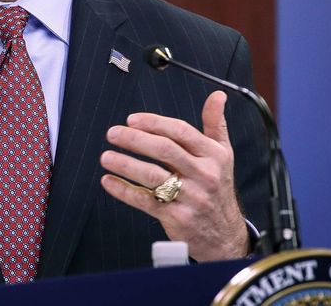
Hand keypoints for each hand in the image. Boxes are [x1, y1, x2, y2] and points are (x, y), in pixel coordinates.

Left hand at [99, 91, 249, 260]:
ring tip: (105, 157)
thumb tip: (218, 96)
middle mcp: (204, 175)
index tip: (131, 120)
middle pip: (165, 151)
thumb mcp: (223, 154)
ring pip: (153, 176)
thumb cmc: (217, 186)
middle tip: (112, 133)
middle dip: (135, 140)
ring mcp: (191, 197)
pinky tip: (109, 181)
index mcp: (213, 155)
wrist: (224, 234)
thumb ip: (215, 124)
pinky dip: (125, 191)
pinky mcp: (177, 217)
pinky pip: (146, 201)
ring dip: (126, 165)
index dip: (154, 123)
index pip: (181, 132)